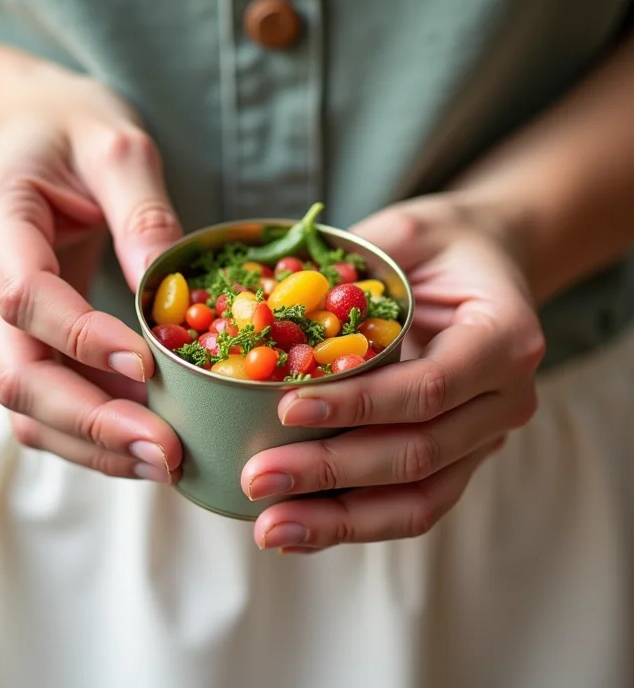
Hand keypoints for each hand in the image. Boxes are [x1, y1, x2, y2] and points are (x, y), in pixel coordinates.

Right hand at [0, 62, 182, 481]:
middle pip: (16, 373)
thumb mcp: (118, 145)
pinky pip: (48, 394)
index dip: (83, 339)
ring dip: (93, 442)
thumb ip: (143, 212)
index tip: (148, 366)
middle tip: (165, 451)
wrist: (28, 132)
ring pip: (26, 402)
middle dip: (91, 421)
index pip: (25, 295)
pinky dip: (93, 427)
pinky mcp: (19, 334)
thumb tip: (167, 293)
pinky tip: (146, 439)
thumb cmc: (72, 129)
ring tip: (164, 462)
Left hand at [242, 196, 545, 551]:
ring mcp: (485, 438)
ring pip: (419, 499)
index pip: (428, 387)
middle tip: (256, 478)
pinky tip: (299, 529)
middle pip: (418, 454)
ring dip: (339, 519)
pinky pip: (412, 505)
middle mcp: (505, 399)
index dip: (357, 405)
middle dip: (331, 472)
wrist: (487, 266)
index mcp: (503, 337)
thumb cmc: (444, 244)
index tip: (284, 408)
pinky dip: (355, 521)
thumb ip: (353, 263)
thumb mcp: (405, 231)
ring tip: (269, 527)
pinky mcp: (458, 459)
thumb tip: (267, 298)